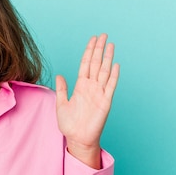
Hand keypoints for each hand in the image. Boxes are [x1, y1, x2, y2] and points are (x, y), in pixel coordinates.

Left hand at [56, 34, 119, 167]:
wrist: (77, 139)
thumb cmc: (69, 125)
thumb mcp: (61, 104)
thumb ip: (62, 89)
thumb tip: (60, 75)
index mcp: (80, 86)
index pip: (86, 64)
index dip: (89, 51)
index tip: (92, 39)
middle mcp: (91, 87)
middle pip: (96, 63)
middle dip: (99, 49)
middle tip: (103, 35)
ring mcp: (99, 94)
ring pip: (104, 71)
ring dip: (107, 58)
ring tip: (110, 44)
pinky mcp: (105, 102)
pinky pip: (110, 86)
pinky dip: (113, 75)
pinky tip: (115, 64)